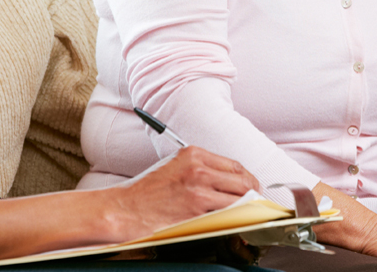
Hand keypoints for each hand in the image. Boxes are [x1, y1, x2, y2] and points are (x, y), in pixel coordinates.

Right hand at [102, 147, 259, 241]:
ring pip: (239, 198)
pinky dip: (234, 219)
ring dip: (246, 208)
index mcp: (193, 154)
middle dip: (252, 194)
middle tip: (254, 204)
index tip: (251, 189)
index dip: (247, 180)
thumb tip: (227, 182)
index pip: (234, 165)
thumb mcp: (174, 167)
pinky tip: (233, 223)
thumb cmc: (146, 192)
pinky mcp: (196, 210)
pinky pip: (226, 214)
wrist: (123, 209)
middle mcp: (198, 168)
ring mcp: (198, 189)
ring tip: (246, 215)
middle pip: (242, 180)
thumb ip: (200, 169)